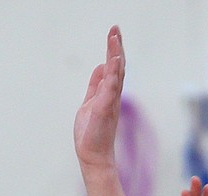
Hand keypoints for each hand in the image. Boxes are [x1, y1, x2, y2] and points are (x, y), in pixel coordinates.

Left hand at [74, 26, 124, 172]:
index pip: (113, 67)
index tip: (113, 32)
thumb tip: (101, 67)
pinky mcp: (104, 109)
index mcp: (108, 93)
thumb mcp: (90, 102)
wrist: (93, 155)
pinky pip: (110, 88)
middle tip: (115, 29)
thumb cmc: (92, 132)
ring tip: (114, 37)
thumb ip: (96, 85)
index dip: (113, 49)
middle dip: (116, 46)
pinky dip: (112, 74)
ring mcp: (110, 101)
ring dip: (115, 54)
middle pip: (117, 66)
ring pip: (116, 73)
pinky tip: (113, 60)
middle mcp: (113, 95)